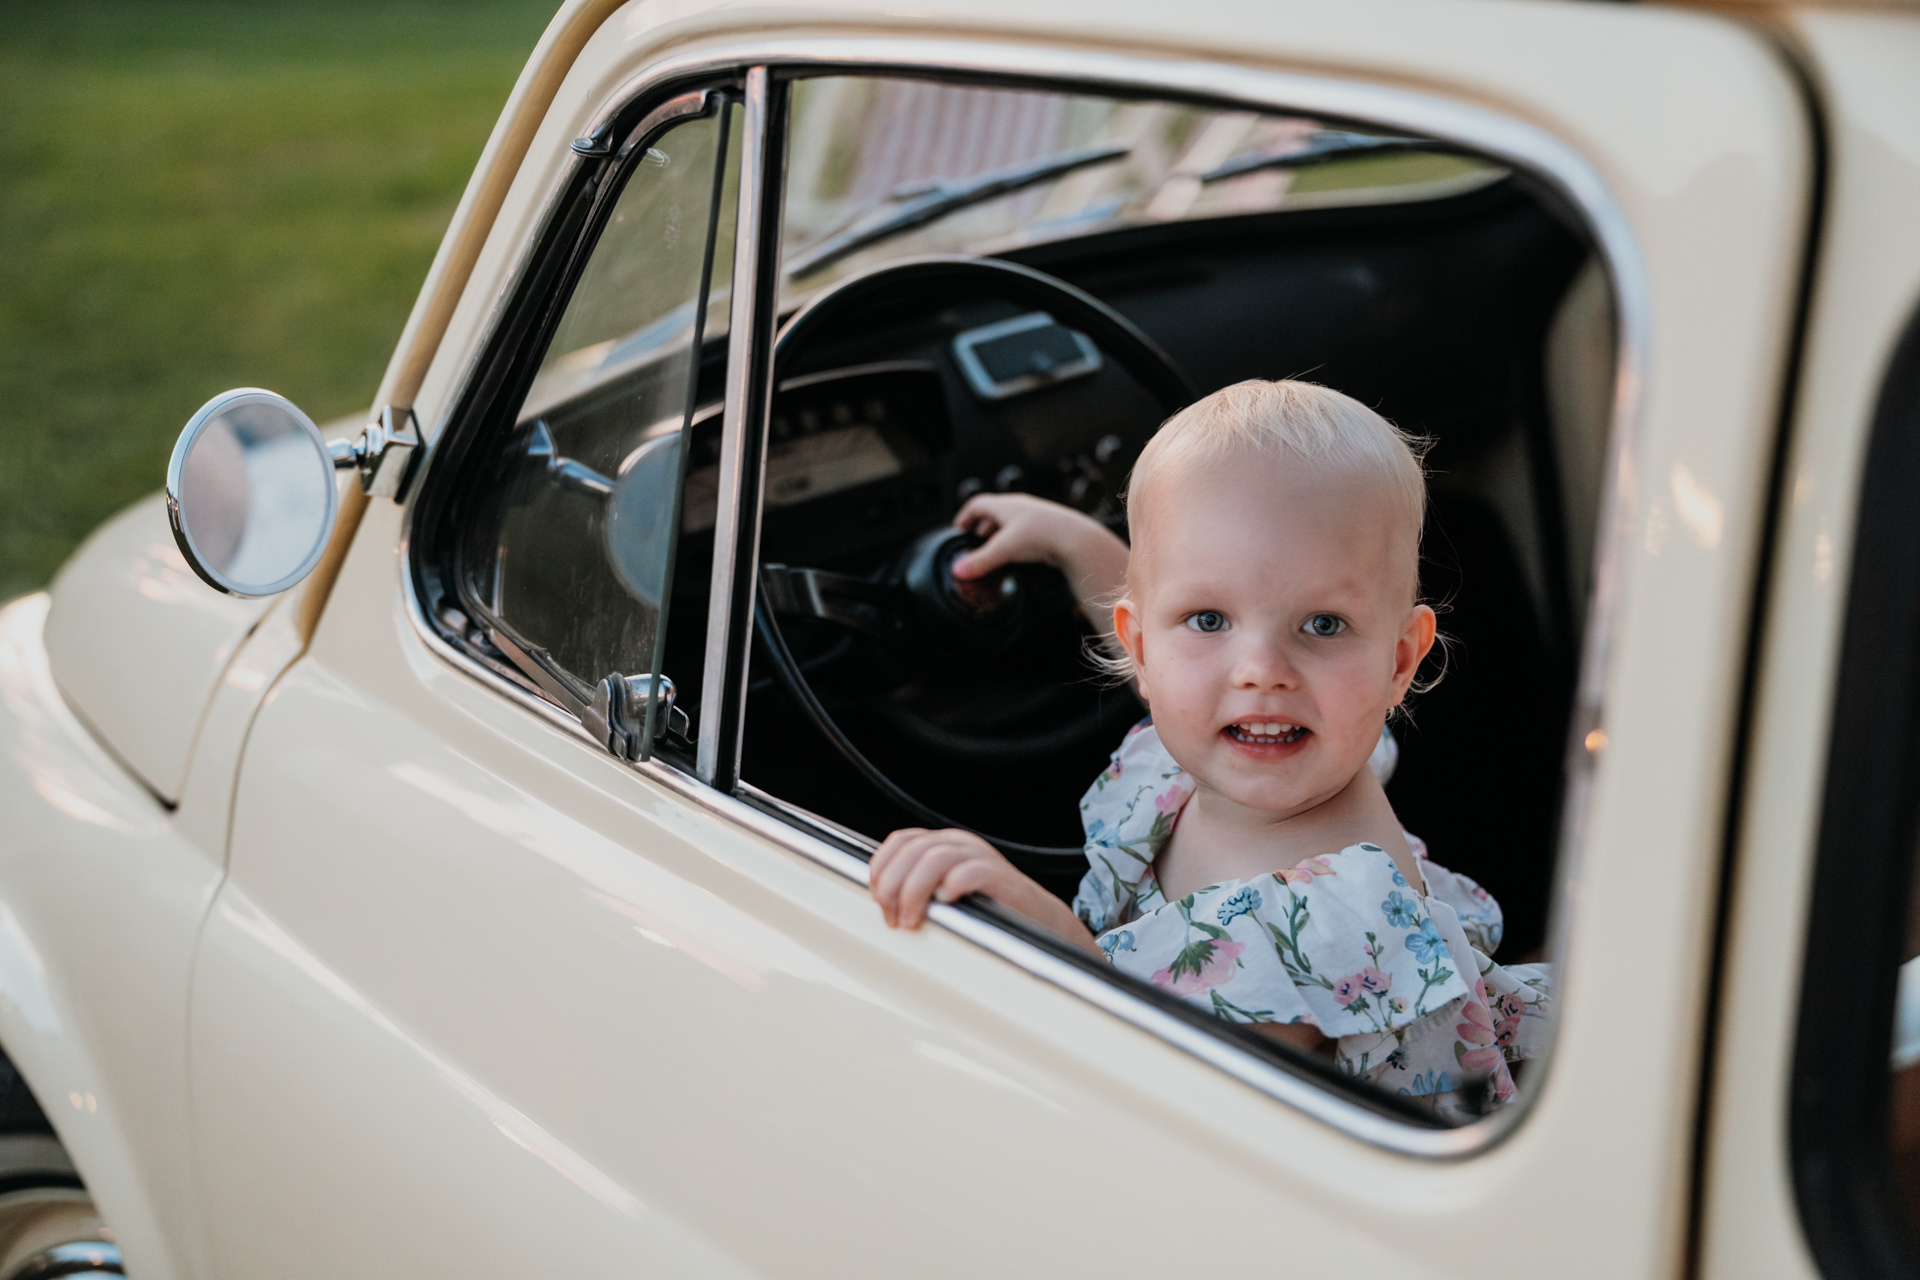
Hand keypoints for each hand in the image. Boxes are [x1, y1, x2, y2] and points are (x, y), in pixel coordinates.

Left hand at [870, 828, 1024, 929]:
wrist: (1034, 916)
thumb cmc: (985, 907)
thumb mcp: (944, 890)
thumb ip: (917, 887)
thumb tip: (882, 899)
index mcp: (943, 843)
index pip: (901, 841)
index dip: (882, 867)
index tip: (875, 896)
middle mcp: (959, 844)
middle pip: (912, 851)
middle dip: (893, 887)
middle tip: (892, 917)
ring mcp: (980, 856)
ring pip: (935, 859)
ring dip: (914, 891)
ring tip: (912, 919)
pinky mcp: (999, 875)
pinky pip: (971, 872)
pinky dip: (952, 885)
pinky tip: (944, 902)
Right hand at [950, 494, 1129, 629]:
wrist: (1076, 539)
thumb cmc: (1042, 535)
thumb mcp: (1004, 549)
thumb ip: (980, 561)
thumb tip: (958, 570)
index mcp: (1005, 505)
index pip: (977, 504)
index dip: (965, 516)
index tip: (958, 529)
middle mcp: (1020, 507)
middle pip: (993, 513)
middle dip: (982, 528)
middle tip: (975, 542)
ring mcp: (1035, 517)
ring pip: (1010, 524)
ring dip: (999, 535)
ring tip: (993, 551)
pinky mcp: (1047, 529)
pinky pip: (1024, 533)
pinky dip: (1014, 542)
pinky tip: (1016, 555)